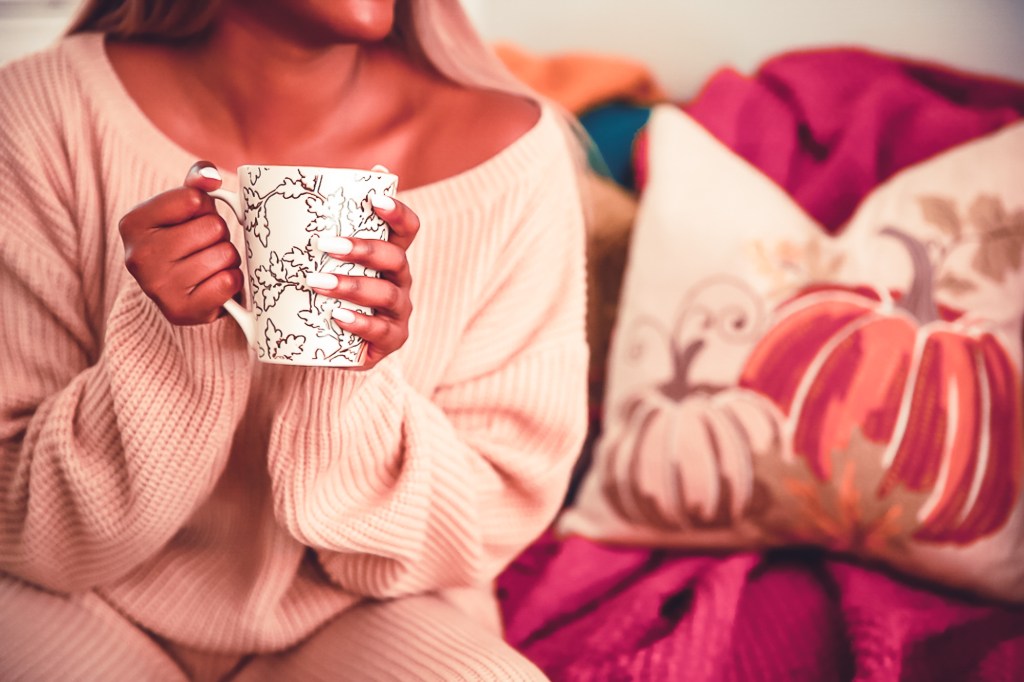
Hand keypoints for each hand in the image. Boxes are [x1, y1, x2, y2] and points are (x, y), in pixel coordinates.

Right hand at [119, 162, 242, 324]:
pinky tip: (215, 283)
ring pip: (225, 255)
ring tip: (209, 264)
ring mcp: (158, 287)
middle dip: (219, 235)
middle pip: (214, 227)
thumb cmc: (184, 240)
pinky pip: (229, 283)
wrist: (180, 293)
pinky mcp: (181, 311)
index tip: (192, 220)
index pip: (195, 199)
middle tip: (204, 246)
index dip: (205, 208)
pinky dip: (232, 280)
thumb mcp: (184, 205)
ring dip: (227, 259)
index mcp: (132, 223)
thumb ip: (196, 181)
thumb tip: (210, 177)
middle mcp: (138, 256)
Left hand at [306, 194, 419, 369]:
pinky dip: (360, 323)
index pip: (406, 228)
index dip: (396, 211)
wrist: (326, 344)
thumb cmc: (322, 292)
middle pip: (395, 258)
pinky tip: (337, 316)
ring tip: (317, 283)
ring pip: (386, 294)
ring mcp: (398, 311)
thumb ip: (302, 233)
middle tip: (325, 245)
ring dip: (352, 286)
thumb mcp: (317, 263)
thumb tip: (246, 197)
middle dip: (362, 249)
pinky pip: (381, 331)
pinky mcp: (392, 339)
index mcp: (388, 253)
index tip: (373, 199)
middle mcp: (399, 279)